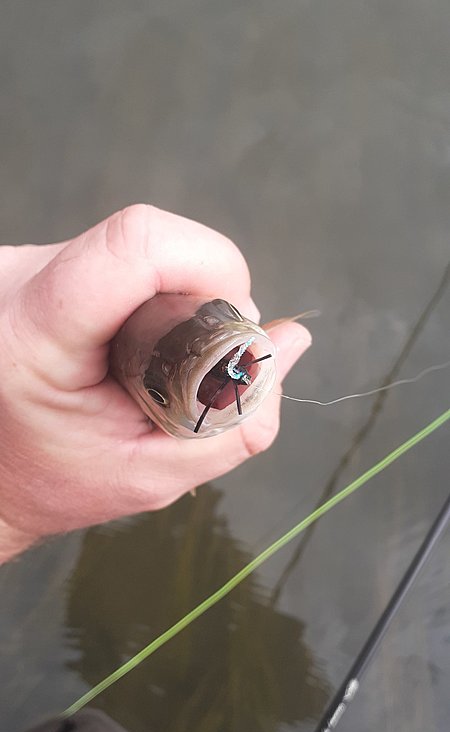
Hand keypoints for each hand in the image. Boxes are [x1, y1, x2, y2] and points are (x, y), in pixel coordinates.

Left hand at [0, 205, 310, 561]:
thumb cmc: (56, 483)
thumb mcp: (148, 478)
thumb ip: (235, 424)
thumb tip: (294, 341)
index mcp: (35, 336)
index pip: (135, 245)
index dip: (212, 265)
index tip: (234, 322)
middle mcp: (17, 280)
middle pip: (148, 241)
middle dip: (204, 293)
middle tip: (201, 358)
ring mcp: (19, 262)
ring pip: (134, 247)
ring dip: (173, 295)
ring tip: (157, 359)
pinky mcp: (29, 261)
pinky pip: (113, 256)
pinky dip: (146, 294)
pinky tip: (130, 344)